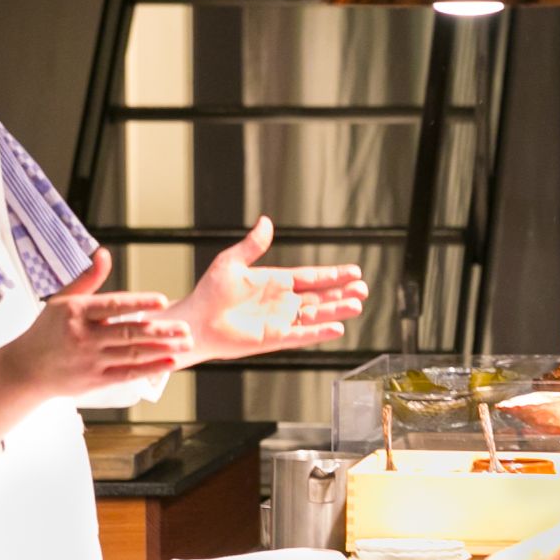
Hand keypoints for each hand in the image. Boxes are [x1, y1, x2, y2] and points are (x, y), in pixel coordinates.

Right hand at [0, 249, 191, 431]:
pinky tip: (170, 362)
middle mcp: (83, 337)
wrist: (25, 369)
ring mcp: (90, 360)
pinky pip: (127, 374)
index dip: (139, 303)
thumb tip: (103, 253)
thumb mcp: (62, 300)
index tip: (162, 300)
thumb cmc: (46, 331)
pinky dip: (150, 368)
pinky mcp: (95, 380)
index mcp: (76, 312)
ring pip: (131, 354)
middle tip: (185, 327)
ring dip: (161, 349)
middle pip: (127, 332)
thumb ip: (88, 278)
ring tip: (185, 344)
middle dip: (160, 331)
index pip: (112, 305)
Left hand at [166, 217, 367, 363]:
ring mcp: (280, 321)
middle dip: (342, 292)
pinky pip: (301, 335)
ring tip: (358, 305)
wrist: (195, 321)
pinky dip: (319, 332)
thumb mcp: (231, 262)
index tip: (354, 271)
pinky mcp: (274, 339)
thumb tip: (266, 221)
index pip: (311, 277)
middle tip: (364, 288)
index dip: (333, 275)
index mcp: (276, 282)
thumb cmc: (209, 292)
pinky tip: (337, 328)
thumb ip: (252, 245)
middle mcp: (282, 302)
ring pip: (316, 315)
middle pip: (320, 296)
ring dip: (336, 310)